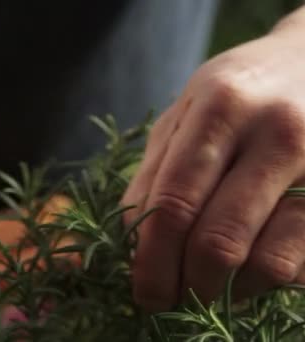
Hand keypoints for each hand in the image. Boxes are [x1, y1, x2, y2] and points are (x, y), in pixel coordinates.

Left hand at [123, 30, 304, 310]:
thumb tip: (131, 244)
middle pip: (217, 241)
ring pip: (266, 263)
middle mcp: (276, 133)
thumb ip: (154, 172)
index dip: (151, 261)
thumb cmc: (238, 93)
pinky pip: (301, 263)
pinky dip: (264, 282)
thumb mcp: (185, 113)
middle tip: (169, 299)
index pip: (173, 204)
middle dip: (185, 287)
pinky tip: (244, 269)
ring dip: (226, 291)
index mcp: (221, 109)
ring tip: (206, 284)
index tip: (142, 293)